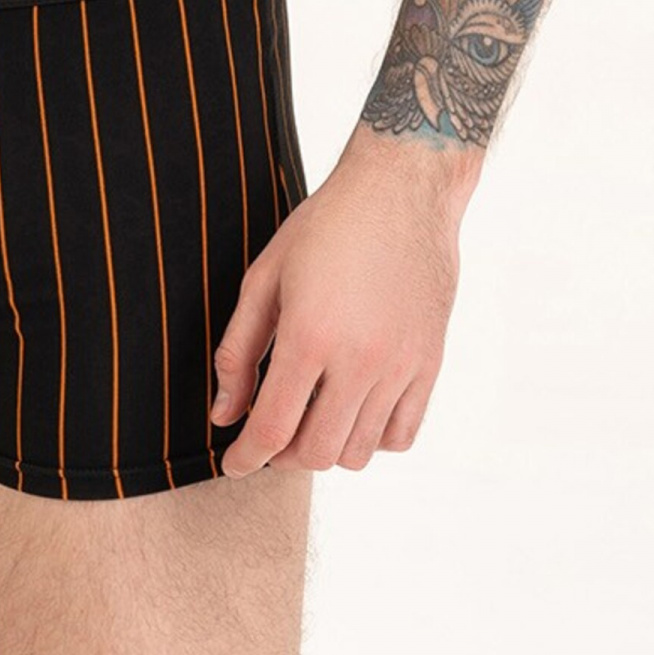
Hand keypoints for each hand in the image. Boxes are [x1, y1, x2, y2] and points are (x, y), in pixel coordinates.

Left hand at [209, 144, 467, 473]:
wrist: (401, 190)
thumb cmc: (327, 226)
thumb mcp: (265, 277)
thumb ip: (238, 351)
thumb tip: (223, 414)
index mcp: (310, 336)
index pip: (273, 429)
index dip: (245, 457)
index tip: (232, 464)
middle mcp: (360, 360)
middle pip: (316, 452)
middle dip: (282, 456)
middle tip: (269, 434)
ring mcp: (401, 366)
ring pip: (359, 452)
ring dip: (327, 447)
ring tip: (311, 416)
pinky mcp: (430, 363)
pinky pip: (401, 435)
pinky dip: (372, 438)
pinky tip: (353, 409)